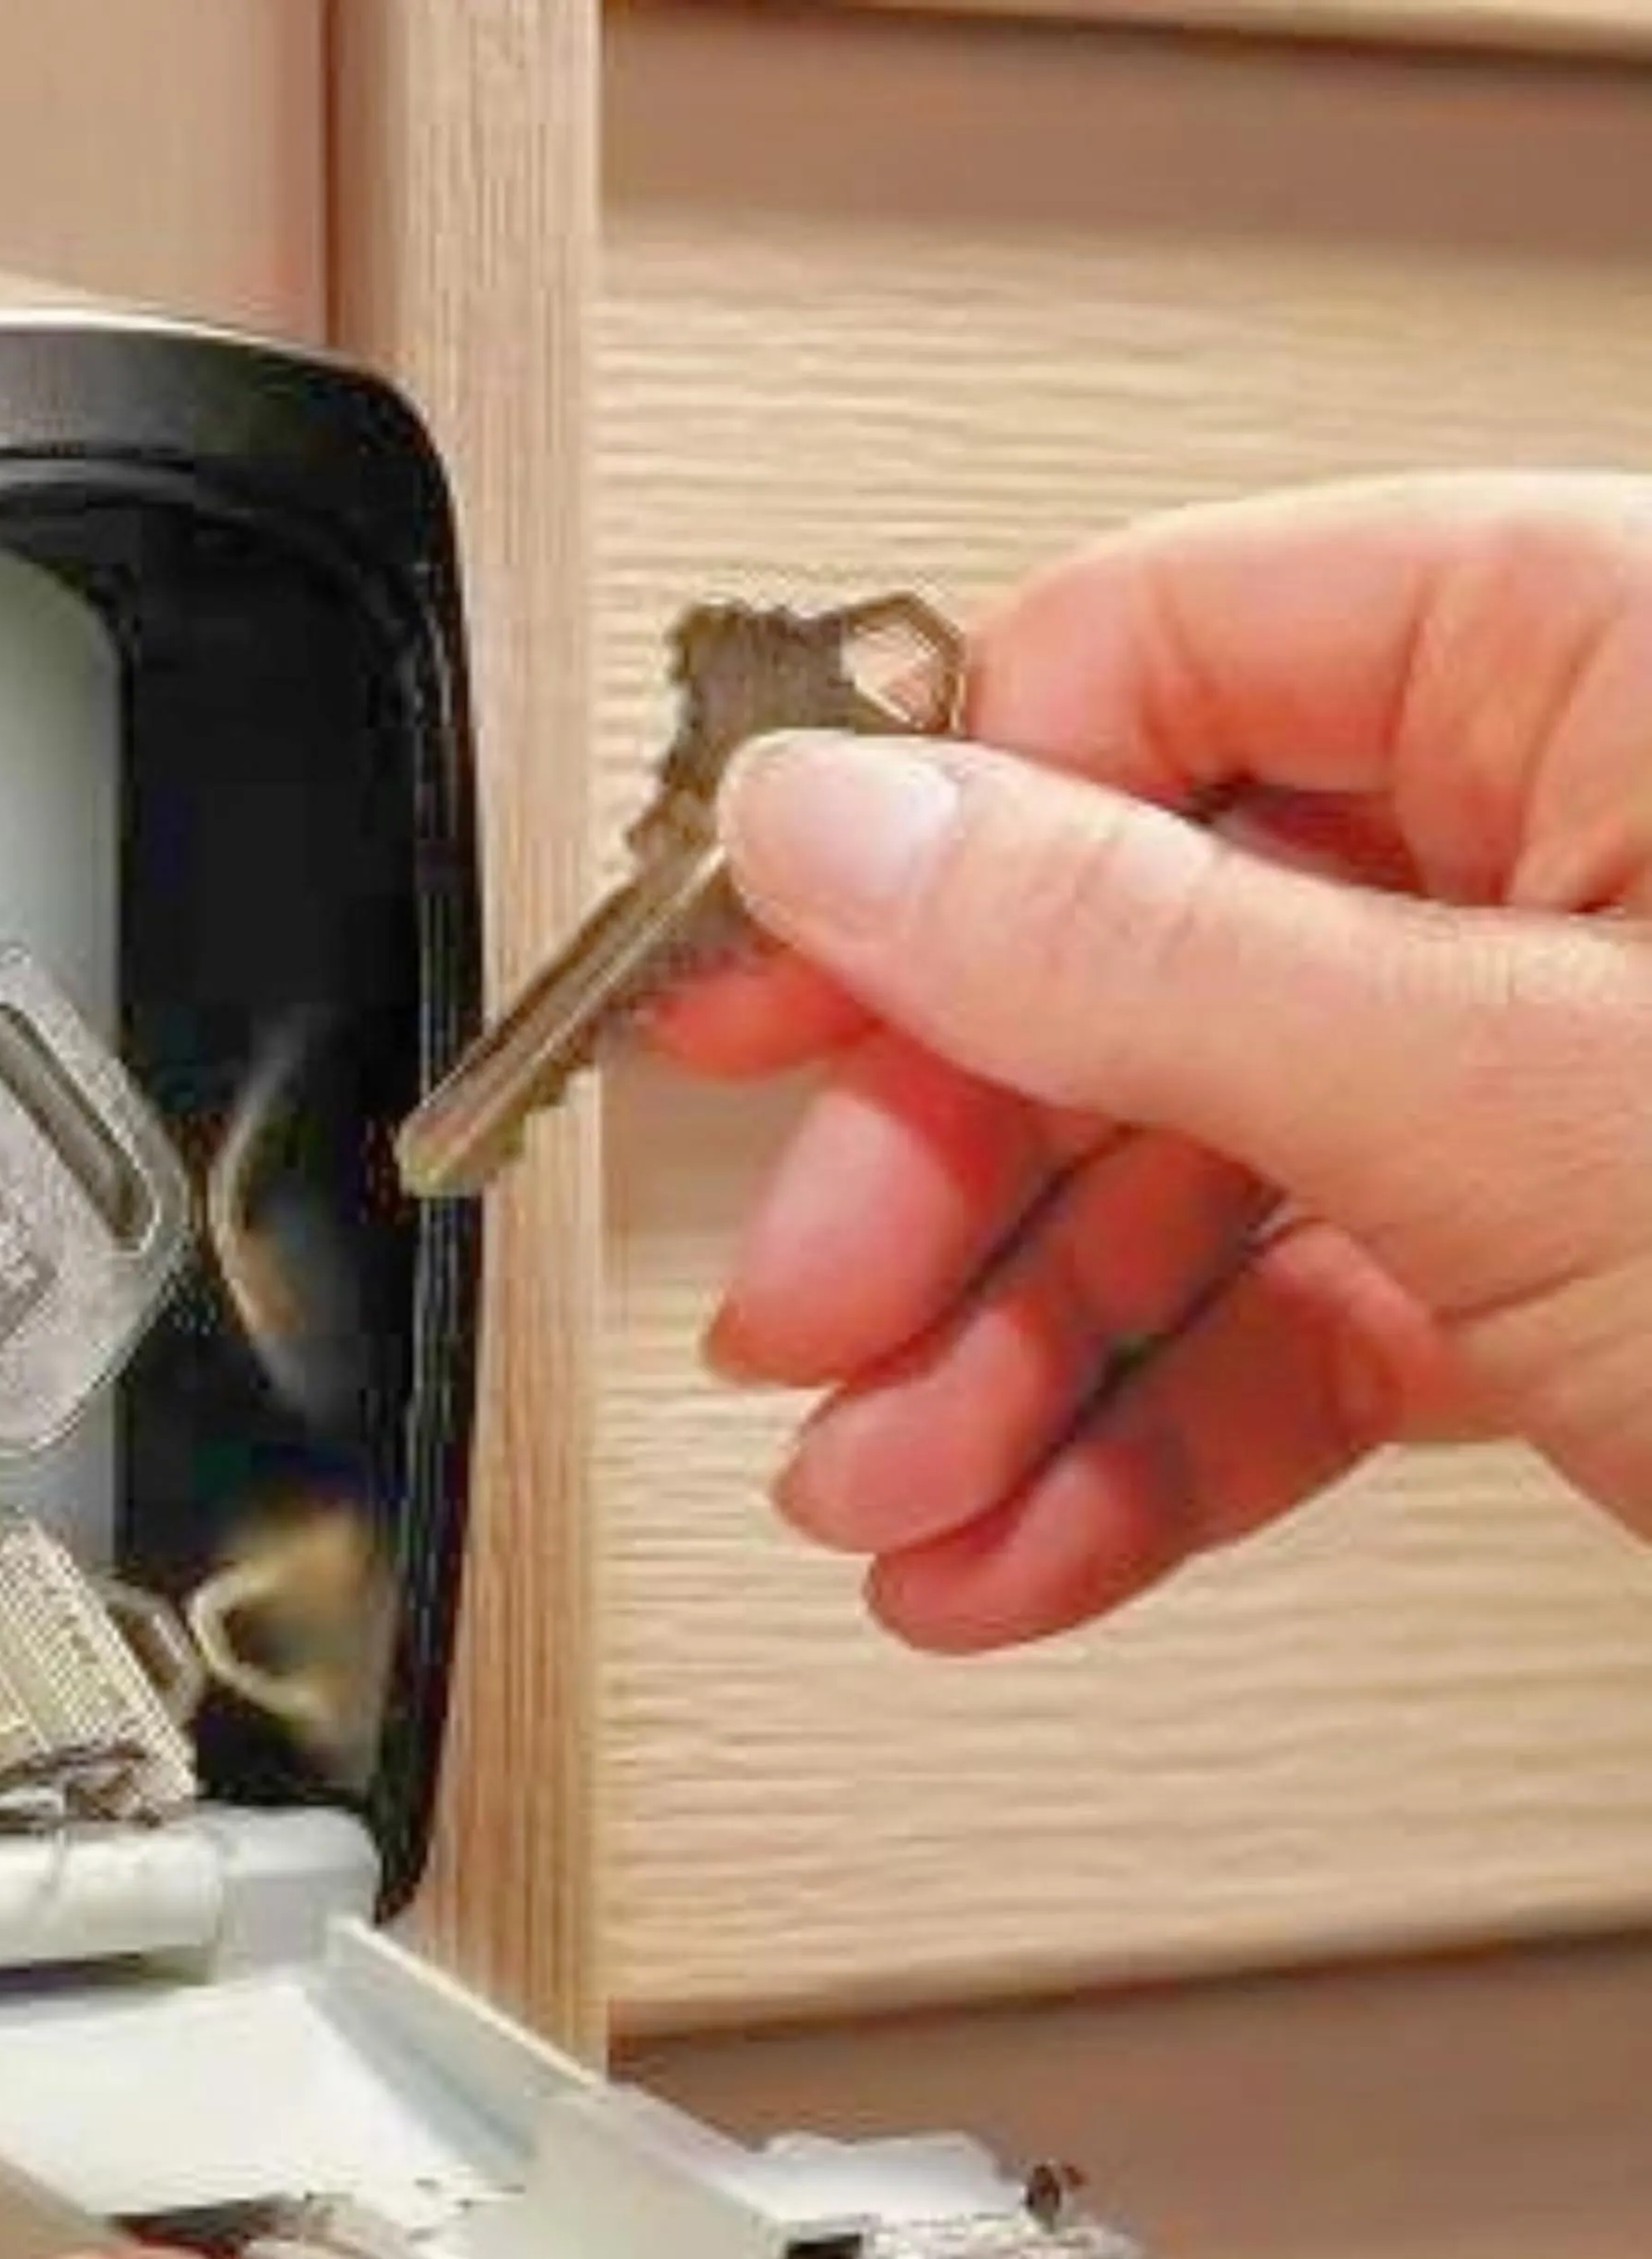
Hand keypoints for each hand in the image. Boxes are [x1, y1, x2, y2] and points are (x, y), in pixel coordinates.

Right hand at [647, 474, 1651, 1648]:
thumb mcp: (1522, 1084)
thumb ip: (1137, 948)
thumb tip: (839, 823)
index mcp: (1591, 659)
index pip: (1131, 675)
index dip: (909, 851)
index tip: (747, 993)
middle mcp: (1561, 844)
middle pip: (1120, 967)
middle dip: (942, 1185)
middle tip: (817, 1321)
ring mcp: (1549, 1069)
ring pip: (1183, 1184)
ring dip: (1007, 1368)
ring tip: (900, 1499)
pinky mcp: (1558, 1265)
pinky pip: (1286, 1329)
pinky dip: (1141, 1454)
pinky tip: (1020, 1543)